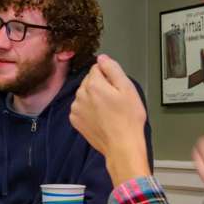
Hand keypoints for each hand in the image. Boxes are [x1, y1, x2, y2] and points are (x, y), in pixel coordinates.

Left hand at [70, 54, 150, 184]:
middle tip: (115, 100)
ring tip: (108, 110)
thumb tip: (102, 58)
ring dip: (93, 98)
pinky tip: (100, 117)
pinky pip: (80, 107)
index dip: (109, 76)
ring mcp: (75, 109)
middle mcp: (80, 95)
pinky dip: (88, 110)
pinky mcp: (74, 120)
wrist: (121, 145)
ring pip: (84, 94)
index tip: (117, 87)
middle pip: (89, 81)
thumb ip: (113, 69)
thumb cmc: (128, 118)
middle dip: (100, 86)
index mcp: (93, 85)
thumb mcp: (127, 88)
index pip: (97, 68)